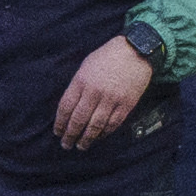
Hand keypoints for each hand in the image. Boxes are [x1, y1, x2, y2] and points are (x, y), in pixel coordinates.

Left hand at [55, 32, 153, 149]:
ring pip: (95, 126)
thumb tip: (68, 109)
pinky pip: (113, 123)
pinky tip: (98, 137)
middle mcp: (94, 92)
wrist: (137, 50)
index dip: (60, 124)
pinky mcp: (127, 103)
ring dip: (86, 139)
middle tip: (66, 145)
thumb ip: (77, 87)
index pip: (65, 108)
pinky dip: (104, 133)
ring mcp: (111, 98)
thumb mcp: (85, 67)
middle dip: (70, 136)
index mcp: (81, 82)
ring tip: (81, 146)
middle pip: (78, 120)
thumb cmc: (107, 58)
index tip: (58, 133)